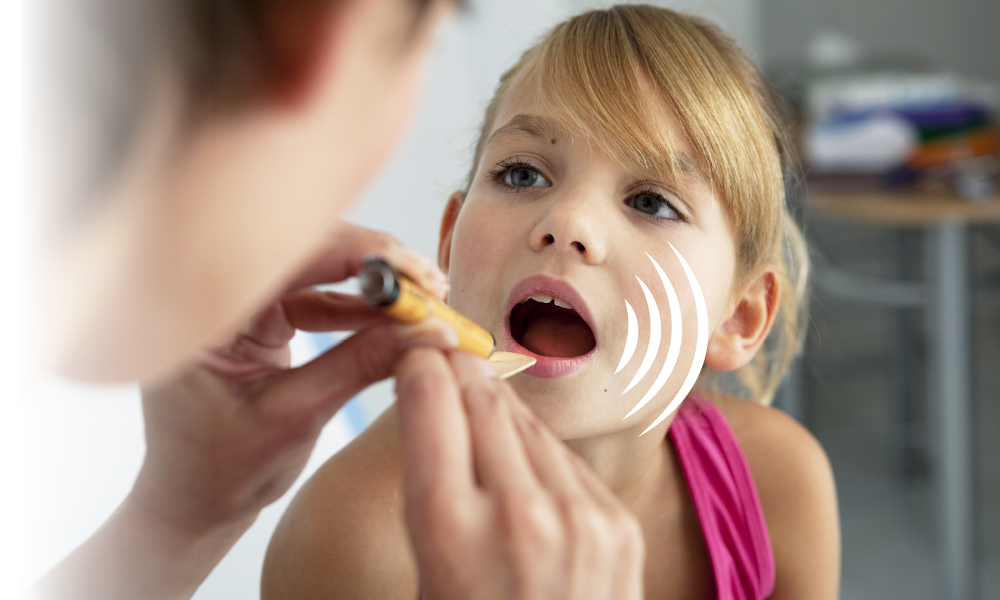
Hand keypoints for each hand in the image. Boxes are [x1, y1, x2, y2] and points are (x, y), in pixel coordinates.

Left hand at [130, 221, 455, 533]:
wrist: (194, 503)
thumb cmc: (221, 470)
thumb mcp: (296, 417)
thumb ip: (361, 366)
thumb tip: (431, 332)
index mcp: (207, 311)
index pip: (291, 257)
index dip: (362, 256)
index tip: (417, 273)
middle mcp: (221, 295)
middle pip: (309, 251)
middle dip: (376, 265)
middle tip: (432, 287)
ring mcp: (244, 304)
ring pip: (320, 271)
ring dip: (375, 288)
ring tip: (425, 304)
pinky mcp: (264, 319)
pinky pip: (319, 298)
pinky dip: (359, 310)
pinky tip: (396, 320)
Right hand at [396, 350, 644, 599]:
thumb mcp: (423, 572)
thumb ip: (427, 487)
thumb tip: (431, 401)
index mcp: (449, 529)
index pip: (430, 398)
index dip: (419, 364)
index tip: (413, 357)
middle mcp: (519, 513)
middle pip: (482, 398)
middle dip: (459, 370)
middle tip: (443, 356)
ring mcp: (579, 518)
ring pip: (529, 422)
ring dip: (499, 408)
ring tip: (477, 406)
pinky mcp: (619, 525)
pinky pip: (567, 459)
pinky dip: (540, 449)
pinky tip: (523, 461)